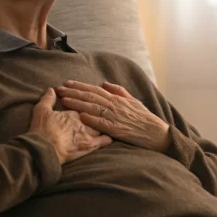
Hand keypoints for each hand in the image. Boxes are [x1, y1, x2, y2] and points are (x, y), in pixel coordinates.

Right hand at [30, 88, 112, 163]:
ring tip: (108, 121)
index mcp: (74, 112)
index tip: (86, 100)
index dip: (85, 101)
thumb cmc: (41, 130)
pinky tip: (111, 136)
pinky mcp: (89, 146)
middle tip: (101, 110)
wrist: (44, 149)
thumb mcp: (41, 111)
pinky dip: (108, 138)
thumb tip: (51, 90)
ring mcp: (88, 133)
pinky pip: (104, 141)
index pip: (84, 103)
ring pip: (102, 125)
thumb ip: (47, 99)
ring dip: (104, 122)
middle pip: (96, 113)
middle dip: (98, 110)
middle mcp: (84, 121)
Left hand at [55, 80, 170, 151]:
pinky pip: (102, 123)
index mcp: (117, 99)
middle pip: (90, 96)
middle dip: (73, 92)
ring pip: (93, 107)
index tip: (67, 83)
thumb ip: (118, 91)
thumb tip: (104, 83)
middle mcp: (115, 105)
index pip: (95, 89)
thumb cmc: (145, 118)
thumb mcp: (133, 101)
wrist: (157, 133)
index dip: (80, 86)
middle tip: (59, 89)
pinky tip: (80, 115)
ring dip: (78, 103)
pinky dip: (91, 118)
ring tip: (64, 100)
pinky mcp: (117, 129)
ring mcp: (116, 117)